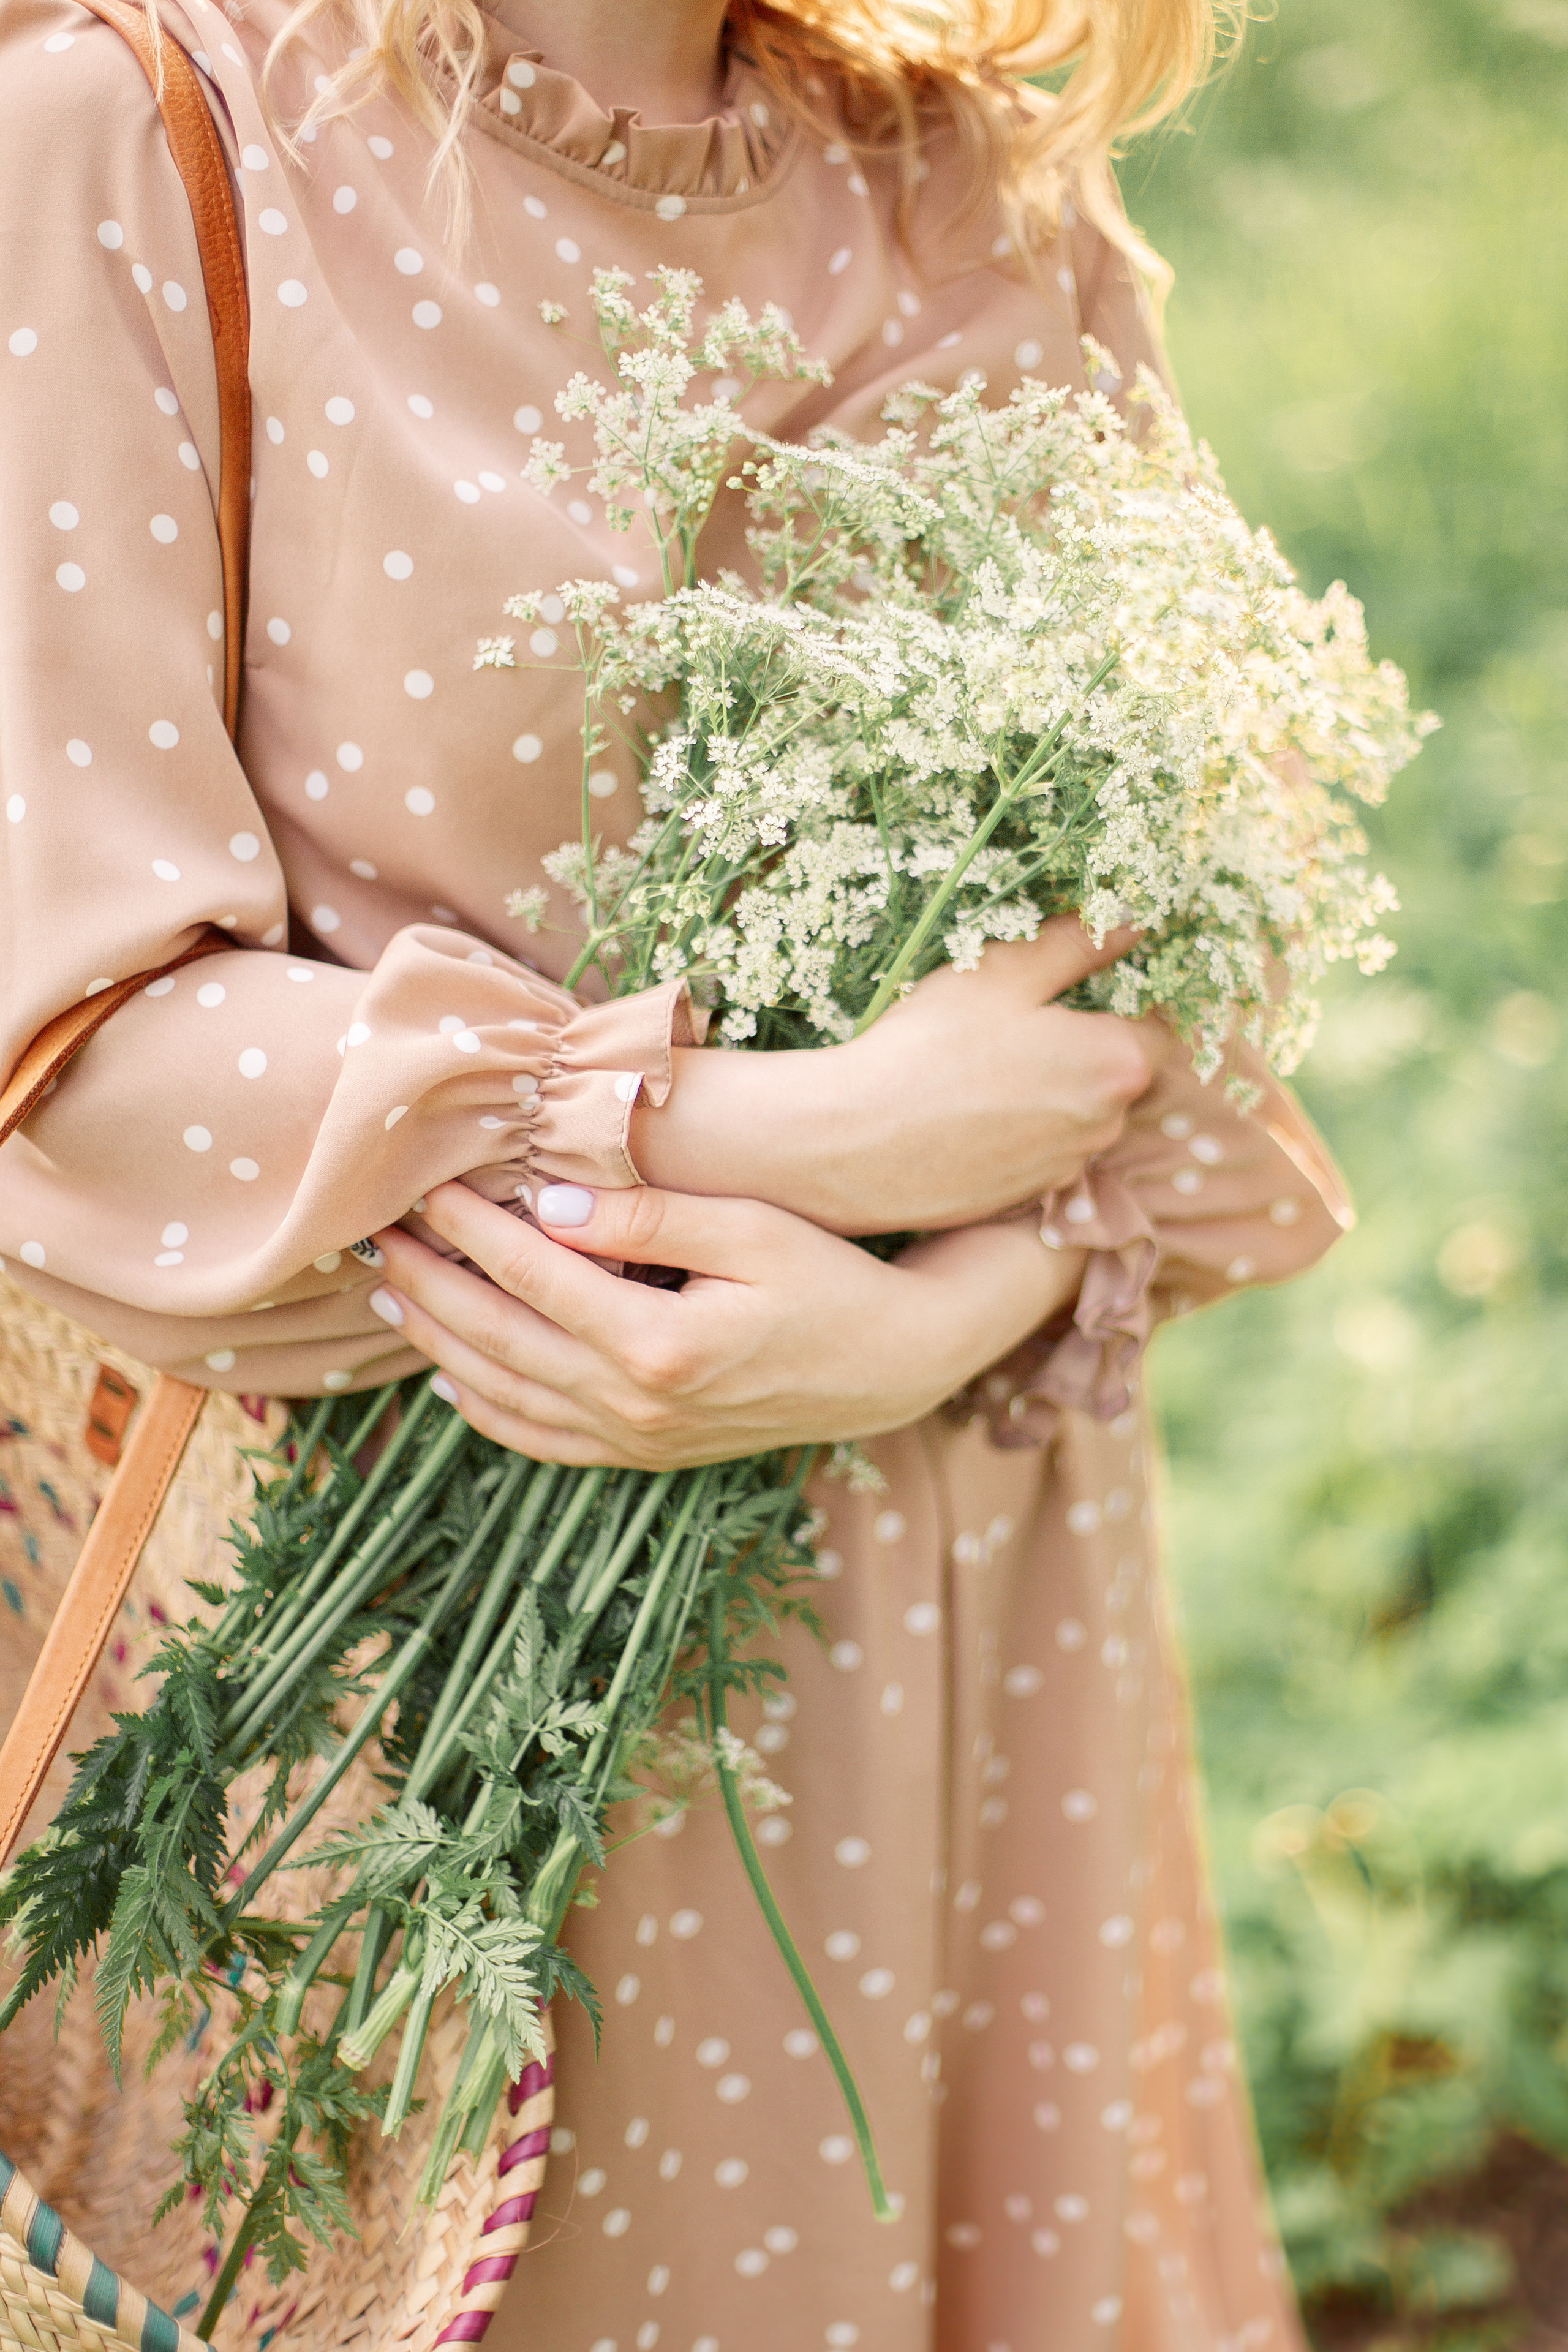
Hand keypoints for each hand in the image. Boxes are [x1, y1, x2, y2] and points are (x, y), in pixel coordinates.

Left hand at [368, 1180, 1085, 1468]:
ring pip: (506, 1395)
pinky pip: (542, 1441)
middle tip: (372, 1234)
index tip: (422, 1182)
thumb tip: (546, 1200)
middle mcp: (636, 1406)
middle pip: (499, 1339)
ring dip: (440, 1343)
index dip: (468, 1226)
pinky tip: (451, 1375)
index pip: (532, 1275)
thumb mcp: (751, 1228)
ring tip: (388, 1294)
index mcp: (660, 1344)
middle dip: (427, 1283)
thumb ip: (647, 1216)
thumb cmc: (831, 1280)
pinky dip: (486, 1409)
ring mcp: (637, 1441)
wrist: (892, 1367)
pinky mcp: (647, 1455)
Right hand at [628, 915, 1155, 1235]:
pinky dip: (1018, 1131)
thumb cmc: (927, 1046)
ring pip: (1079, 1114)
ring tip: (981, 1068)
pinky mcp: (1028, 1199)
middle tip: (1014, 1023)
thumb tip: (1135, 921)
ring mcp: (1069, 1168)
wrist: (853, 1142)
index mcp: (1118, 1064)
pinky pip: (1041, 1151)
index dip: (1124, 1001)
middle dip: (1083, 1046)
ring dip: (1050, 1090)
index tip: (1078, 987)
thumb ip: (1078, 945)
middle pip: (1119, 1073)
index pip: (1160, 1026)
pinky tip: (966, 1111)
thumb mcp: (1002, 973)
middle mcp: (1109, 1125)